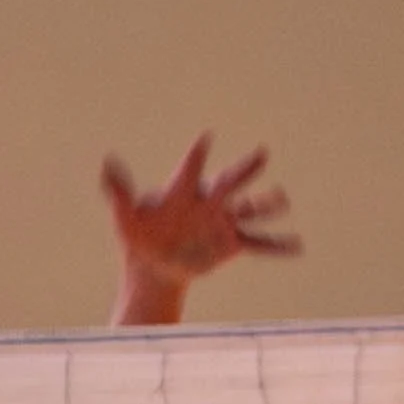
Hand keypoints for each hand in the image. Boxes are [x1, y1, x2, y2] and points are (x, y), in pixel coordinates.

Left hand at [101, 134, 297, 303]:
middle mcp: (208, 201)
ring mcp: (223, 221)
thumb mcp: (125, 218)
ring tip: (282, 199)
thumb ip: (118, 193)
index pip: (191, 169)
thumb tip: (105, 162)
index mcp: (184, 190)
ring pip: (249, 210)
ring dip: (266, 206)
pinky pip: (259, 244)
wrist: (154, 264)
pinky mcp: (232, 244)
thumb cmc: (138, 235)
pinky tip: (298, 246)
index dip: (196, 154)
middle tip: (261, 154)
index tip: (204, 139)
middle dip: (244, 170)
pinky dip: (278, 246)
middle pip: (229, 182)